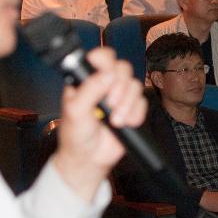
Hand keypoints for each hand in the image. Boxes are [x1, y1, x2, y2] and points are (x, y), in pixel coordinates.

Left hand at [52, 47, 145, 201]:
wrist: (89, 159)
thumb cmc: (76, 135)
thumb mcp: (75, 111)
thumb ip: (89, 90)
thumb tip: (106, 75)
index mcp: (86, 80)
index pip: (101, 58)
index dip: (105, 60)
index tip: (106, 72)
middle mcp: (104, 85)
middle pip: (123, 68)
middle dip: (119, 86)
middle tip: (110, 102)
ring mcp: (119, 97)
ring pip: (135, 85)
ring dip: (127, 104)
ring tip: (115, 120)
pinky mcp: (132, 110)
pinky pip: (142, 103)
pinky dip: (135, 114)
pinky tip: (123, 124)